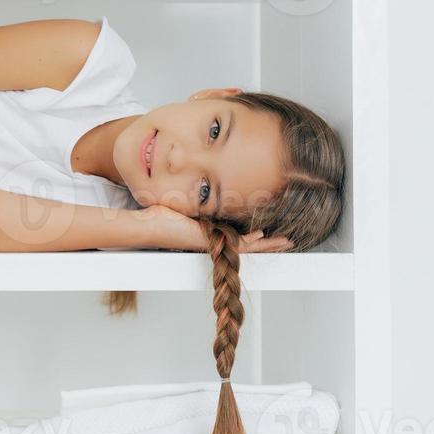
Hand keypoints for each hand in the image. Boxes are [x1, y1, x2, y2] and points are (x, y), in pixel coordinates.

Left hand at [136, 205, 293, 253]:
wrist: (148, 226)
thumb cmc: (159, 217)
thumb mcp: (184, 204)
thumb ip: (195, 199)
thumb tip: (199, 187)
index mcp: (211, 234)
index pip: (239, 237)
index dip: (256, 237)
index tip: (268, 232)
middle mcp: (215, 241)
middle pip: (249, 245)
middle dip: (269, 244)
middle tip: (286, 242)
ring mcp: (213, 243)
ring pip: (247, 246)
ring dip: (266, 244)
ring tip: (283, 243)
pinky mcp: (209, 242)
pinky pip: (235, 243)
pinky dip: (250, 240)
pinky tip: (263, 236)